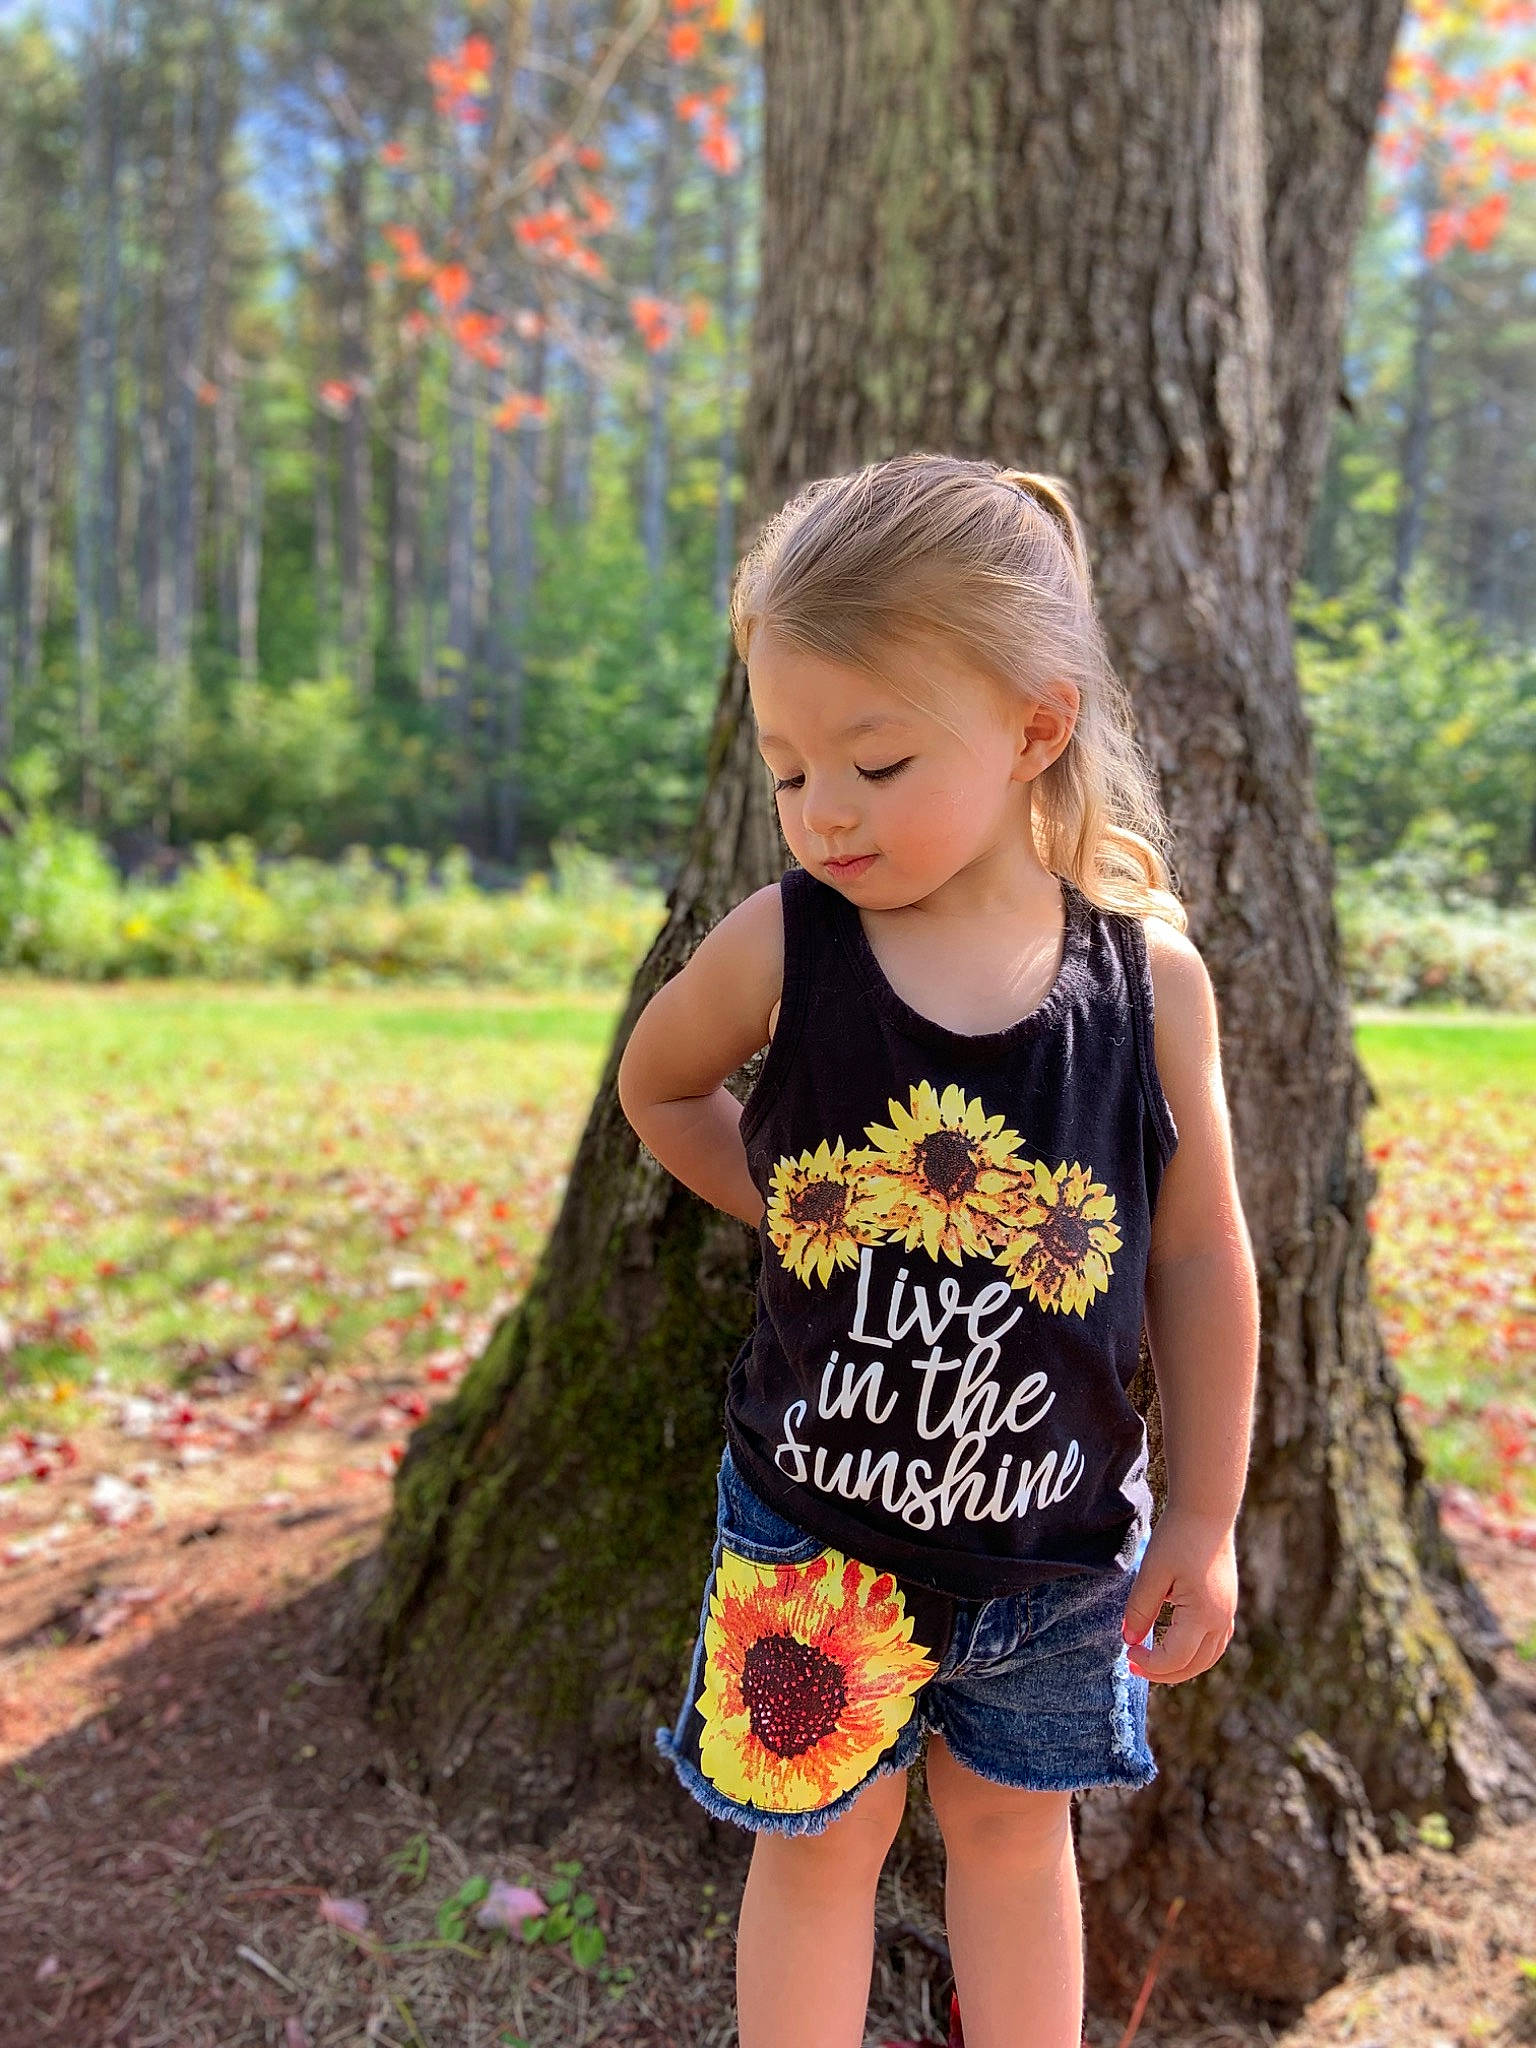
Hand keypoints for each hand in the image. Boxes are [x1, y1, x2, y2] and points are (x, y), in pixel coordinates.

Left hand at [1120, 1507, 1237, 1684]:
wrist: (1207, 1509)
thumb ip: (1140, 1609)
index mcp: (1203, 1615)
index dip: (1149, 1663)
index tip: (1128, 1654)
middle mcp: (1221, 1619)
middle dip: (1165, 1672)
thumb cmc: (1178, 1537)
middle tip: (1136, 1665)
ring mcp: (1228, 1612)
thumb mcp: (1152, 1573)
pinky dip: (1196, 1651)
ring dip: (1183, 1666)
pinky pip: (1215, 1641)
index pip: (1175, 1658)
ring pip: (1209, 1657)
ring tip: (1155, 1662)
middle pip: (1195, 1665)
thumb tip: (1129, 1640)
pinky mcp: (1227, 1603)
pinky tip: (1177, 1644)